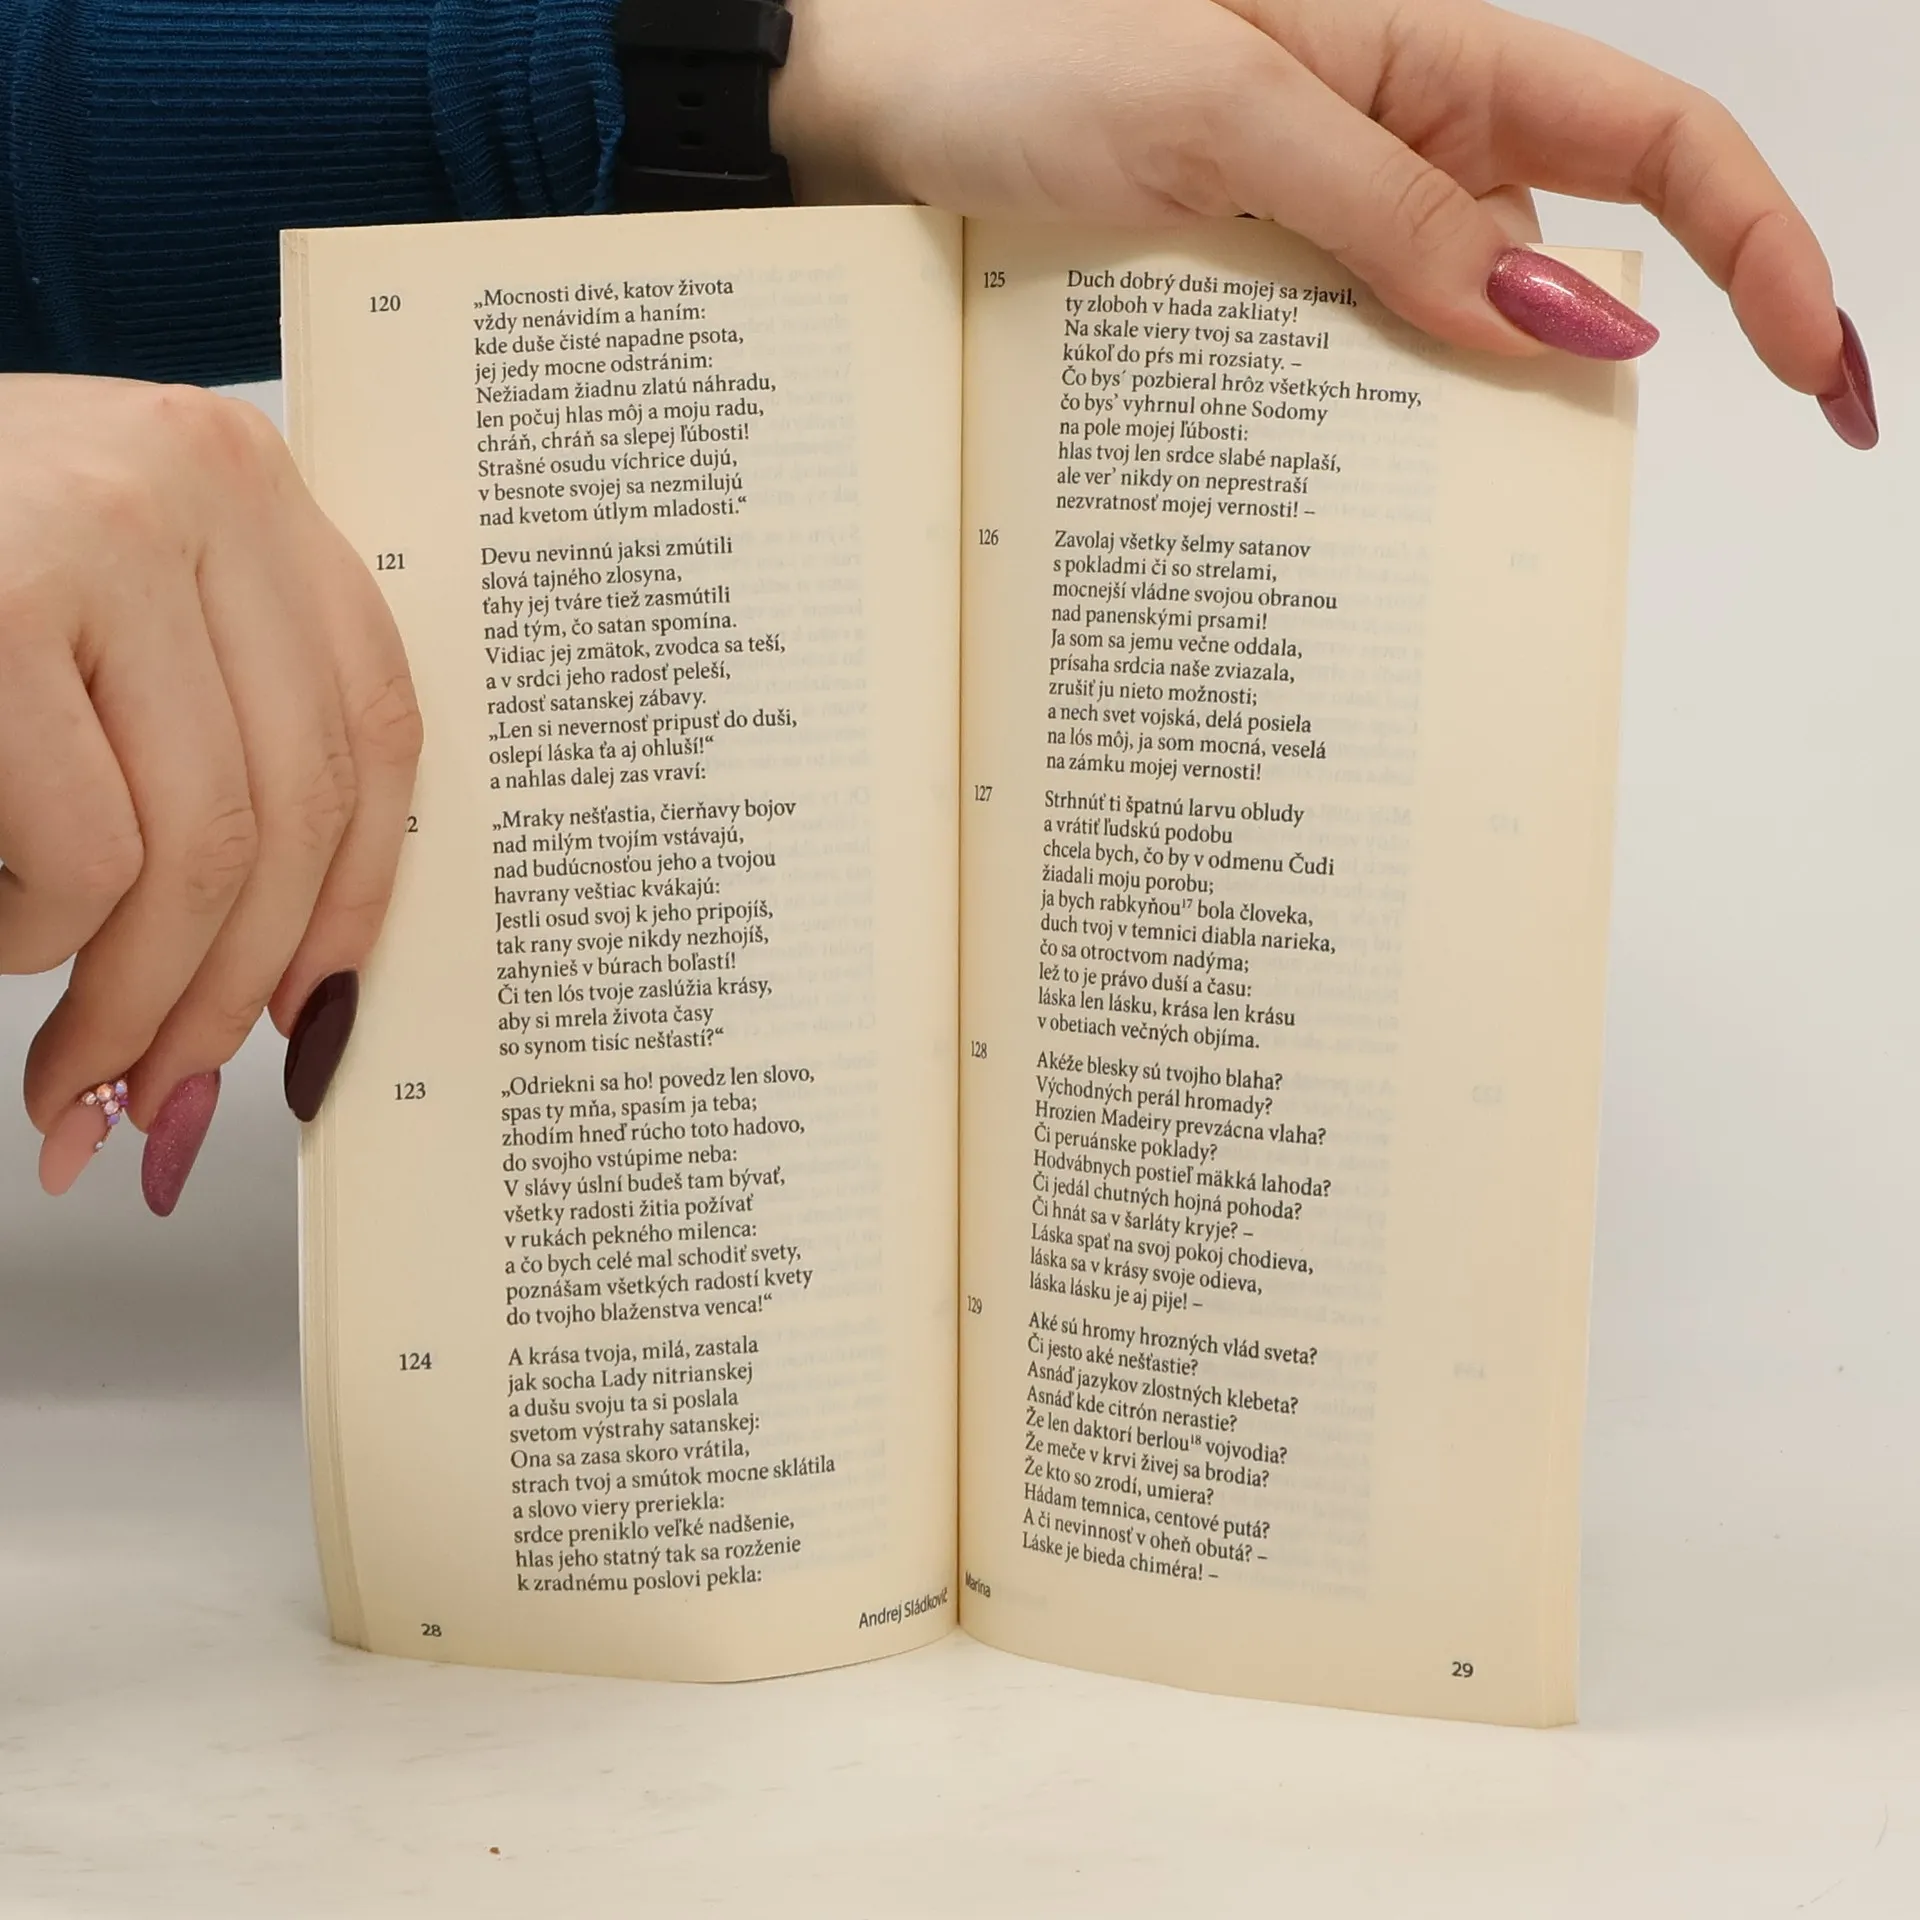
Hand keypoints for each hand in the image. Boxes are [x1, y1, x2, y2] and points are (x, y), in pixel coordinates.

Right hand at [0, 376, 420, 1209]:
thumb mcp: (94, 605)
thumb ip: (197, 729)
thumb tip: (289, 982)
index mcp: (241, 483)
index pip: (372, 725)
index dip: (353, 895)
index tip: (317, 1008)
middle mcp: (195, 485)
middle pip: (290, 808)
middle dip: (227, 992)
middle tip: (166, 1091)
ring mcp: (100, 536)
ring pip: (197, 852)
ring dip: (131, 999)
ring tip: (69, 1059)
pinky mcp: (0, 607)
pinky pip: (84, 854)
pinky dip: (36, 934)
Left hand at [772, 0, 1875, 445]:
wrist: (871, 99)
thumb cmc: (1018, 52)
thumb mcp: (1218, 119)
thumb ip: (1393, 217)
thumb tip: (1570, 322)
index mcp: (1431, 54)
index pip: (1657, 141)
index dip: (1762, 247)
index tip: (1814, 374)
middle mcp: (1400, 140)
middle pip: (1567, 267)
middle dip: (1591, 385)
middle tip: (1553, 522)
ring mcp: (1328, 225)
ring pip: (1451, 342)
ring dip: (1448, 429)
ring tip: (1397, 528)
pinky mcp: (1257, 287)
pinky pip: (1345, 369)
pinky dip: (1351, 435)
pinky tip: (1316, 499)